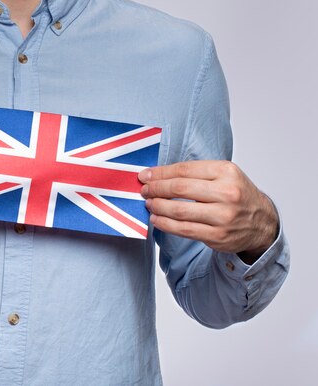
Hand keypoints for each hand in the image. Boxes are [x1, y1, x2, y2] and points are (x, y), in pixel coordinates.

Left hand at [139, 161, 277, 262]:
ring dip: (158, 206)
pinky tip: (157, 219)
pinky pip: (184, 230)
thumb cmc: (237, 194)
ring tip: (149, 203)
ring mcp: (223, 216)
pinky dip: (165, 224)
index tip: (145, 175)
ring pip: (179, 211)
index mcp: (227, 172)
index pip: (184, 170)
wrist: (262, 222)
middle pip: (180, 188)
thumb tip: (157, 174)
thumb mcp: (223, 175)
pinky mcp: (218, 236)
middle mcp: (227, 193)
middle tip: (144, 190)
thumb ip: (195, 173)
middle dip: (156, 188)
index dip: (160, 173)